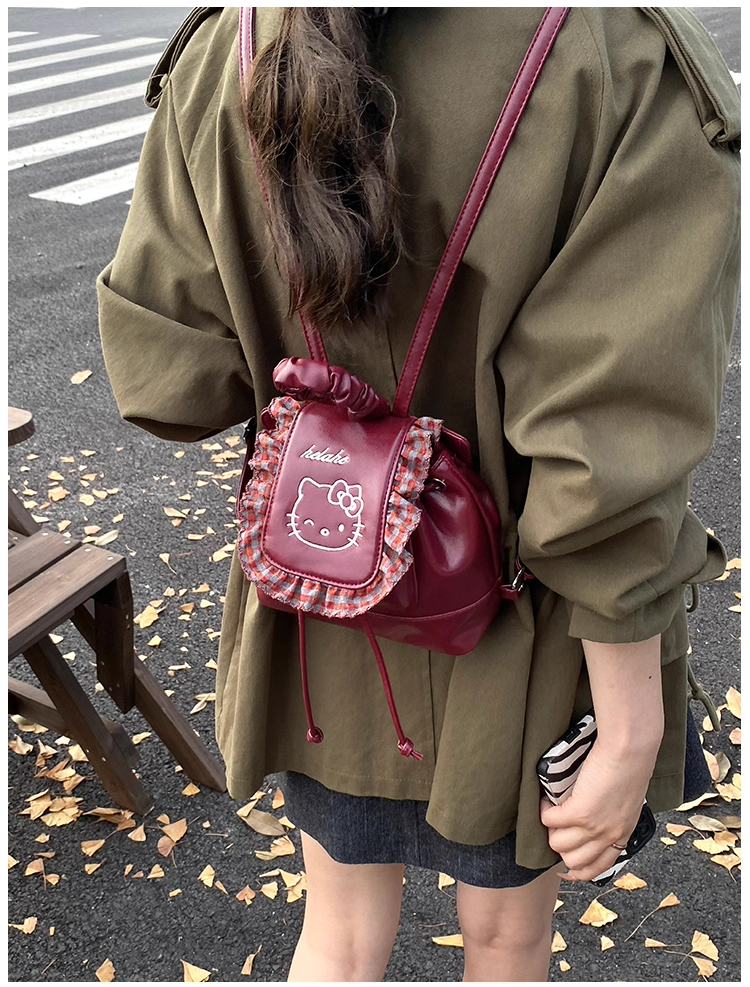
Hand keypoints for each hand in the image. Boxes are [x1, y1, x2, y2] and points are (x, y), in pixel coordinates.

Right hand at [540, 739, 655, 881]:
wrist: (629, 752)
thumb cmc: (631, 767)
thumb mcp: (627, 802)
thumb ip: (613, 816)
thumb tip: (594, 817)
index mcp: (622, 835)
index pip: (598, 868)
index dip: (578, 869)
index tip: (566, 864)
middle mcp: (607, 836)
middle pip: (573, 861)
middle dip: (561, 846)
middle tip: (558, 826)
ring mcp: (593, 827)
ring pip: (558, 844)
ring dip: (550, 829)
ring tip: (551, 810)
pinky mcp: (578, 811)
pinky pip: (550, 820)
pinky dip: (543, 810)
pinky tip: (546, 800)